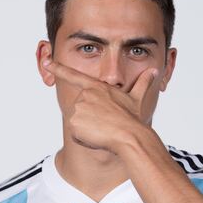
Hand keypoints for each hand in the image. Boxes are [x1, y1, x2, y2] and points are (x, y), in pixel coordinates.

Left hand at [43, 59, 158, 153]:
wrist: (128, 135)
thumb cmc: (133, 118)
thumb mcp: (137, 98)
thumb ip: (143, 83)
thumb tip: (154, 71)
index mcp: (96, 87)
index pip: (74, 76)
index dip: (59, 69)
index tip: (47, 63)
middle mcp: (84, 96)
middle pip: (80, 109)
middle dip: (90, 118)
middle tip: (105, 123)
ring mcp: (78, 108)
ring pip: (78, 123)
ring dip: (88, 129)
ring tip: (103, 130)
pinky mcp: (74, 122)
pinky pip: (76, 135)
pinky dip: (85, 139)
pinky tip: (97, 137)